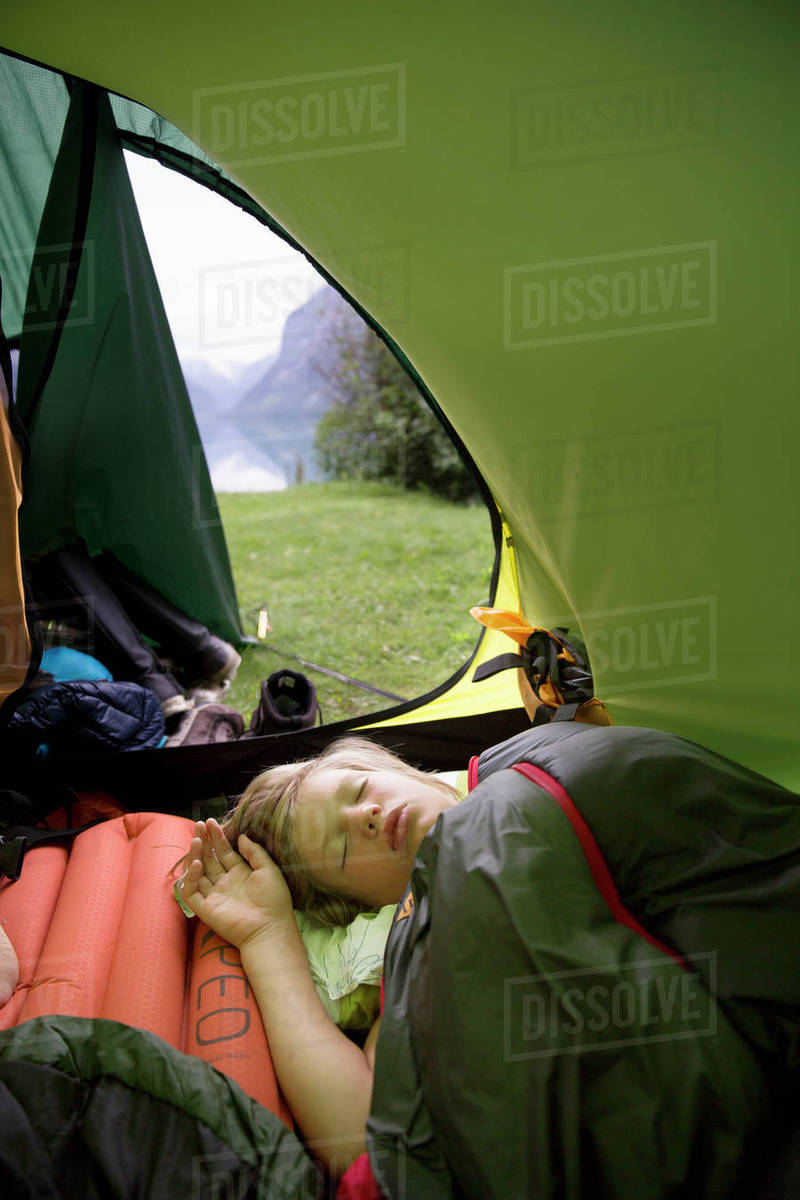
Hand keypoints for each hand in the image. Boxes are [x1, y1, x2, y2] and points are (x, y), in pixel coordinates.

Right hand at [180, 818, 293, 948]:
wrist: (269, 928)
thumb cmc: (274, 900)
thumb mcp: (268, 869)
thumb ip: (254, 852)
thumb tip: (241, 836)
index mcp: (240, 874)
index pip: (224, 852)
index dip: (217, 837)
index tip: (211, 822)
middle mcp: (225, 883)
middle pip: (210, 858)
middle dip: (203, 841)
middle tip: (199, 824)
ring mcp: (214, 896)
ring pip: (198, 872)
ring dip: (196, 855)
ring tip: (196, 839)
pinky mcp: (205, 909)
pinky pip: (192, 892)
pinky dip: (191, 878)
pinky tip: (197, 863)